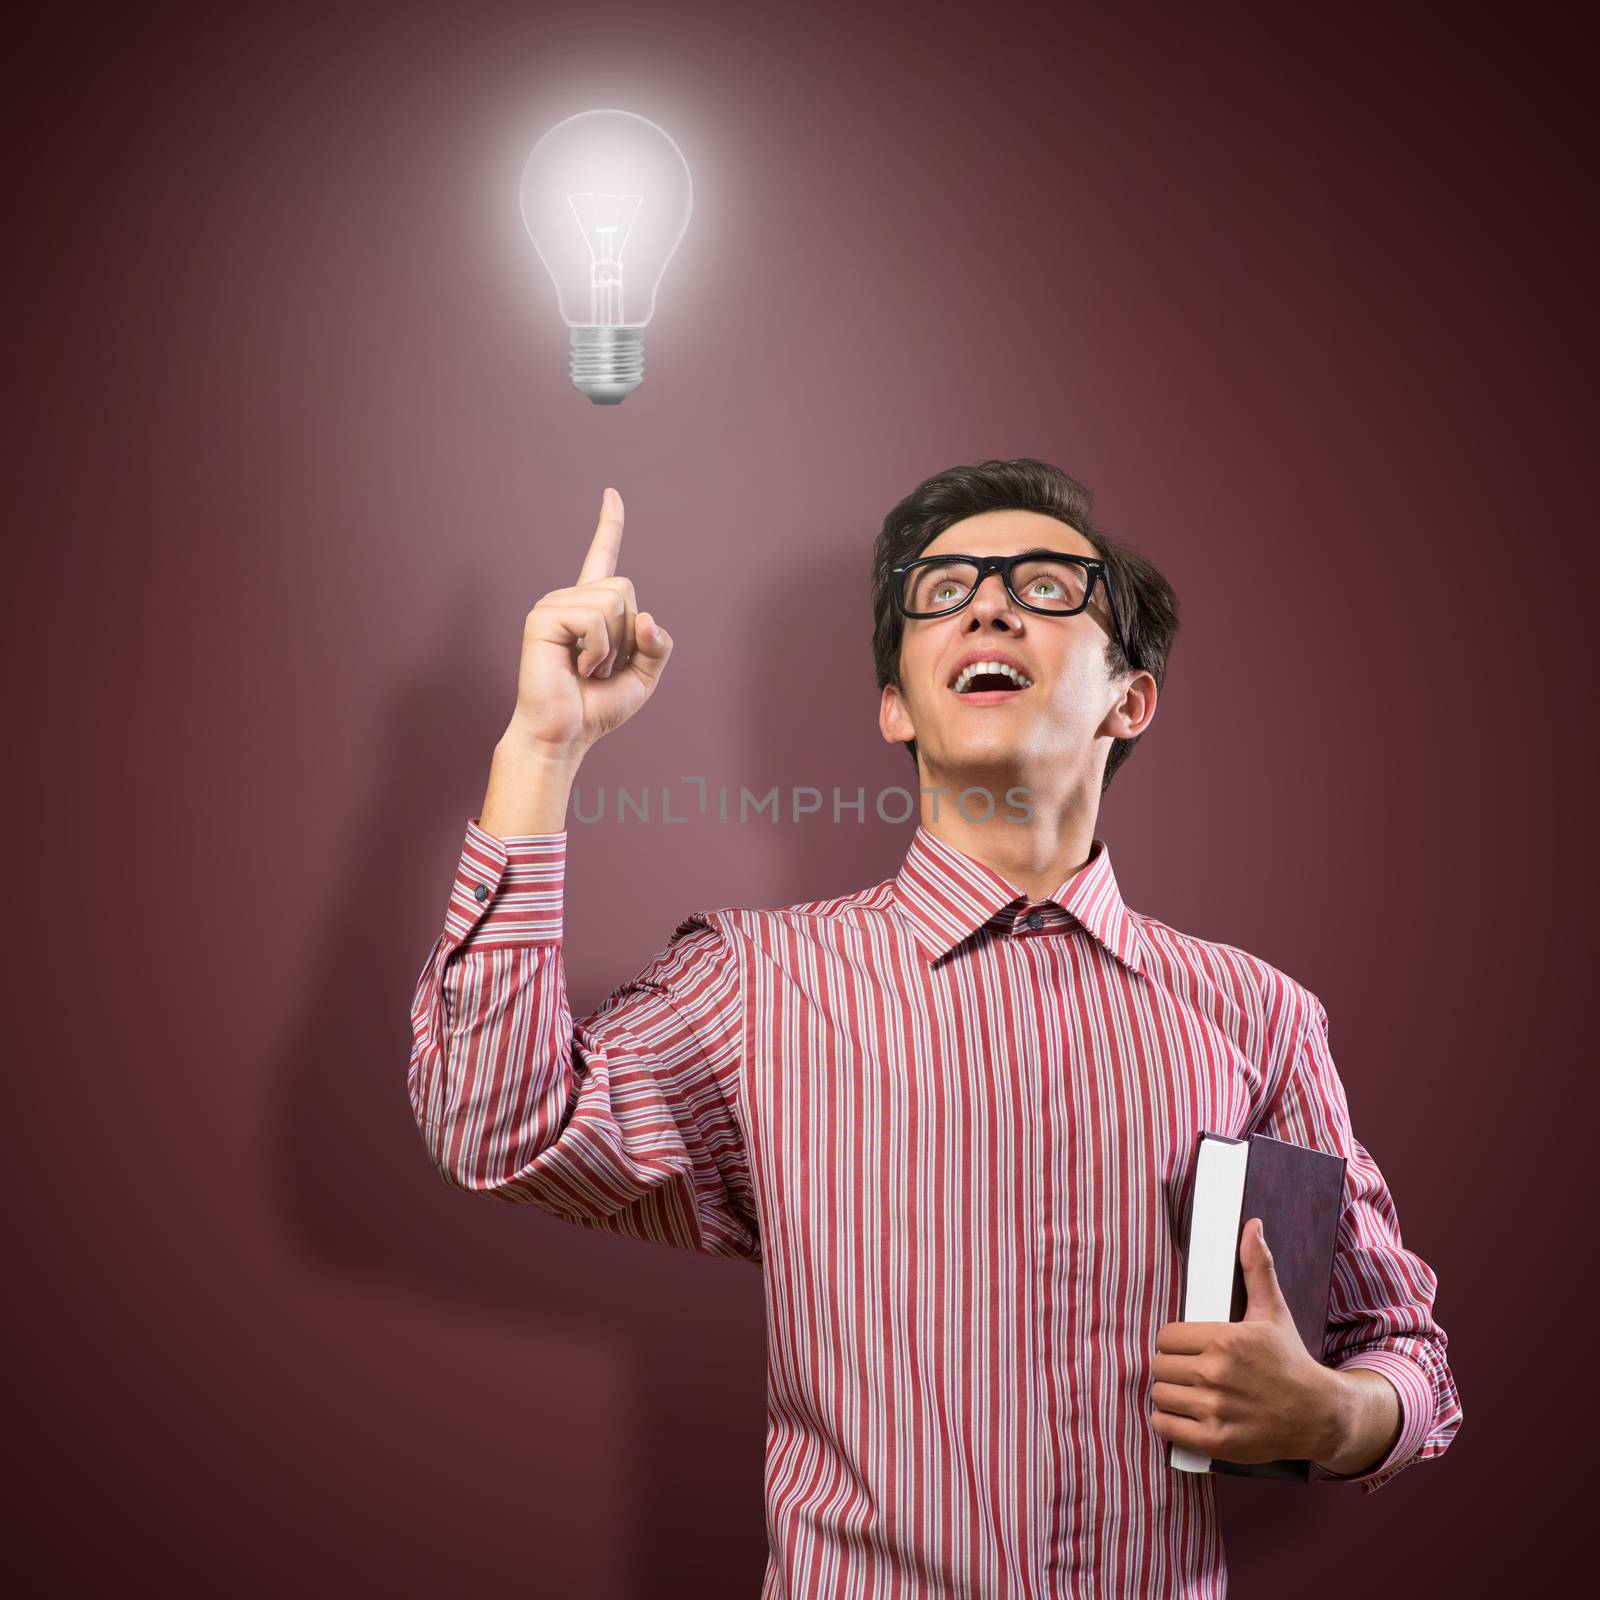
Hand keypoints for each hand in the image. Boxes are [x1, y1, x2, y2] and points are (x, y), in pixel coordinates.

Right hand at [504, 487, 673, 756]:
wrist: (564, 735)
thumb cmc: (596, 707)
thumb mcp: (644, 676)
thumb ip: (657, 645)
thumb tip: (647, 616)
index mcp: (592, 607)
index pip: (603, 556)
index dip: (609, 525)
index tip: (611, 493)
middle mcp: (570, 599)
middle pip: (626, 588)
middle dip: (629, 634)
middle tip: (602, 666)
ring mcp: (553, 605)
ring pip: (613, 602)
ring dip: (613, 647)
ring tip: (588, 669)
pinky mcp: (542, 619)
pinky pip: (594, 620)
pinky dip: (598, 652)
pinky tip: (578, 668)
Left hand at [1150, 1216, 1339, 1464]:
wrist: (1319, 1414)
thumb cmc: (1290, 1360)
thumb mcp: (1273, 1311)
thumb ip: (1257, 1268)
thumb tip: (1252, 1226)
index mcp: (1224, 1339)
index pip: (1165, 1336)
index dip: (1174, 1342)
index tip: (1188, 1348)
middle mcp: (1217, 1374)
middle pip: (1160, 1365)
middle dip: (1171, 1367)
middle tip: (1189, 1371)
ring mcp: (1217, 1409)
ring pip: (1160, 1394)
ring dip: (1169, 1394)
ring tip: (1188, 1392)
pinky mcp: (1216, 1441)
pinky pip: (1166, 1427)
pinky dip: (1168, 1422)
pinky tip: (1184, 1415)